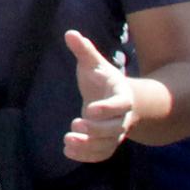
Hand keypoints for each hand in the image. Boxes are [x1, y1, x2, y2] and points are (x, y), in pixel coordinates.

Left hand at [60, 28, 146, 162]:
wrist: (117, 100)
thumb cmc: (103, 81)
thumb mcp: (95, 65)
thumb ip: (84, 51)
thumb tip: (70, 33)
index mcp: (122, 96)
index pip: (120, 105)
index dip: (107, 109)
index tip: (88, 109)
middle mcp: (123, 117)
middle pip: (115, 129)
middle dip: (96, 130)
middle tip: (75, 124)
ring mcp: (116, 133)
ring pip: (108, 145)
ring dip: (88, 146)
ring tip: (67, 141)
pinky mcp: (108, 144)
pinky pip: (101, 154)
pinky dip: (86, 156)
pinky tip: (67, 151)